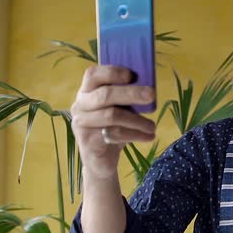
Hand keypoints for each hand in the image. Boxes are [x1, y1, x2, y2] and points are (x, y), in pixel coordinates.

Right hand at [70, 65, 155, 179]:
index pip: (93, 75)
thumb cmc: (113, 128)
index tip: (132, 75)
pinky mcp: (87, 141)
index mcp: (87, 92)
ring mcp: (81, 123)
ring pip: (112, 115)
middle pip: (105, 95)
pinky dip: (135, 135)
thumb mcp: (119, 109)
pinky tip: (148, 137)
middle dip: (131, 93)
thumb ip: (125, 97)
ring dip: (137, 120)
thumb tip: (147, 86)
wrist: (100, 160)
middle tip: (152, 95)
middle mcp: (80, 105)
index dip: (112, 72)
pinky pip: (115, 134)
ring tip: (152, 126)